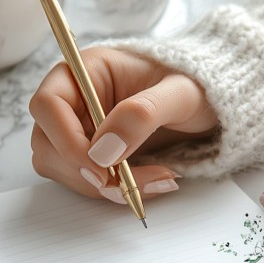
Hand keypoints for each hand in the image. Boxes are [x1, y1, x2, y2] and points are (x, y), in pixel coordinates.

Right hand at [29, 46, 217, 203]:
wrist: (216, 104)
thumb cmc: (198, 85)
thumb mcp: (180, 93)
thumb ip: (142, 114)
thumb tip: (104, 151)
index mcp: (87, 71)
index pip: (48, 104)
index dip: (65, 139)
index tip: (99, 167)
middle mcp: (76, 100)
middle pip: (47, 142)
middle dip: (83, 170)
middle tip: (127, 185)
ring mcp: (82, 130)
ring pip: (62, 168)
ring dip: (101, 186)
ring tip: (154, 181)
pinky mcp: (94, 156)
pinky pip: (86, 182)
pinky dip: (113, 191)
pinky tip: (149, 184)